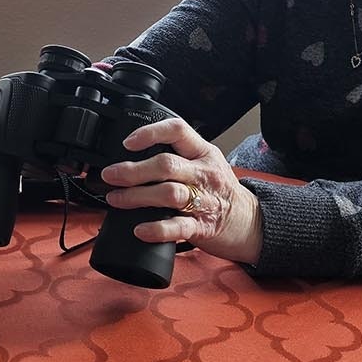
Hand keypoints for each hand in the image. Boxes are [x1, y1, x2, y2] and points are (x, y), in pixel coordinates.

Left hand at [98, 118, 262, 264]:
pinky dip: (157, 229)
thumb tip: (135, 153)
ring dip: (137, 197)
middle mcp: (204, 173)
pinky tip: (141, 230)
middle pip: (166, 165)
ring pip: (168, 193)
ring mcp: (205, 200)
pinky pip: (178, 227)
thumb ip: (179, 156)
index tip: (128, 142)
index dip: (150, 133)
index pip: (177, 130)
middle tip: (110, 176)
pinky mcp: (204, 227)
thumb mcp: (206, 163)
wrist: (251, 222)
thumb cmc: (221, 191)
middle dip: (133, 170)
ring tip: (116, 200)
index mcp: (203, 153)